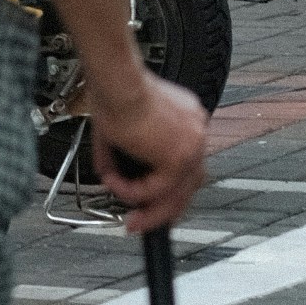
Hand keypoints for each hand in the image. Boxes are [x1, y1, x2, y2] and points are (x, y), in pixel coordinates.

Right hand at [94, 71, 211, 232]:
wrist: (117, 82)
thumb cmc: (116, 90)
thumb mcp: (120, 128)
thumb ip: (120, 155)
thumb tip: (109, 175)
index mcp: (186, 121)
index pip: (186, 165)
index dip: (167, 187)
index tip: (149, 202)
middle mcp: (195, 132)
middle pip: (188, 185)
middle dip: (161, 209)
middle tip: (139, 222)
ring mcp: (191, 145)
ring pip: (175, 194)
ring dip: (149, 210)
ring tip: (127, 215)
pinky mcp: (178, 157)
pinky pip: (155, 190)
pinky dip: (132, 192)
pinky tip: (114, 183)